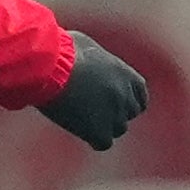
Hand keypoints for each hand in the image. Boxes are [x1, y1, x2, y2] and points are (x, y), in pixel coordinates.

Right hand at [39, 31, 148, 150]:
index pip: (140, 95)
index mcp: (125, 74)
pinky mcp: (98, 130)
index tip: (117, 103)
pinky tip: (81, 131)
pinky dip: (94, 139)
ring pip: (117, 129)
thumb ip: (97, 60)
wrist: (49, 67)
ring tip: (83, 119)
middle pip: (129, 113)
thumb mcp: (86, 46)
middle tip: (96, 111)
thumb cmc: (60, 51)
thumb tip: (89, 62)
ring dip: (104, 126)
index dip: (129, 100)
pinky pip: (103, 143)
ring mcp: (114, 114)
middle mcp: (125, 95)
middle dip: (116, 113)